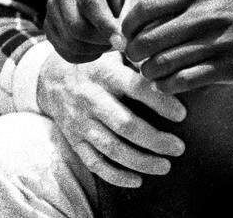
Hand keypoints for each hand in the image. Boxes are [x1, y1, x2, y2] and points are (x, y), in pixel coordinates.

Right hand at [37, 50, 186, 188]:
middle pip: (125, 125)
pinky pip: (94, 163)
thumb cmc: (95, 64)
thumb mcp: (112, 51)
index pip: (136, 88)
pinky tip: (137, 180)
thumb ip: (137, 55)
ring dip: (140, 161)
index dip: (160, 101)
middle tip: (178, 148)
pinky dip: (115, 175)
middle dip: (154, 140)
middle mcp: (90, 99)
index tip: (182, 115)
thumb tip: (165, 58)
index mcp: (105, 74)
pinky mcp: (74, 140)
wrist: (51, 78)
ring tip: (165, 166)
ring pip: (111, 148)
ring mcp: (80, 122)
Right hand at [44, 0, 169, 63]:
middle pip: (74, 24)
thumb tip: (121, 41)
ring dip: (95, 48)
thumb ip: (132, 14)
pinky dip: (86, 55)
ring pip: (69, 40)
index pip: (88, 1)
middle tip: (120, 41)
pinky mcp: (49, 24)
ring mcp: (51, 5)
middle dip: (100, 39)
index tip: (121, 42)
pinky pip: (64, 50)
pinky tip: (100, 46)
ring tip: (112, 40)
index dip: (105, 25)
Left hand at [122, 0, 232, 92]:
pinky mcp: (227, 68)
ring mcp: (216, 42)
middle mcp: (205, 14)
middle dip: (134, 55)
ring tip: (153, 74)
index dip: (128, 26)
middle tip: (138, 60)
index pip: (145, 8)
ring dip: (149, 73)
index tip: (129, 36)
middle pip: (146, 39)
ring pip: (160, 64)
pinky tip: (170, 85)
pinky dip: (168, 87)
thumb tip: (150, 10)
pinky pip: (181, 82)